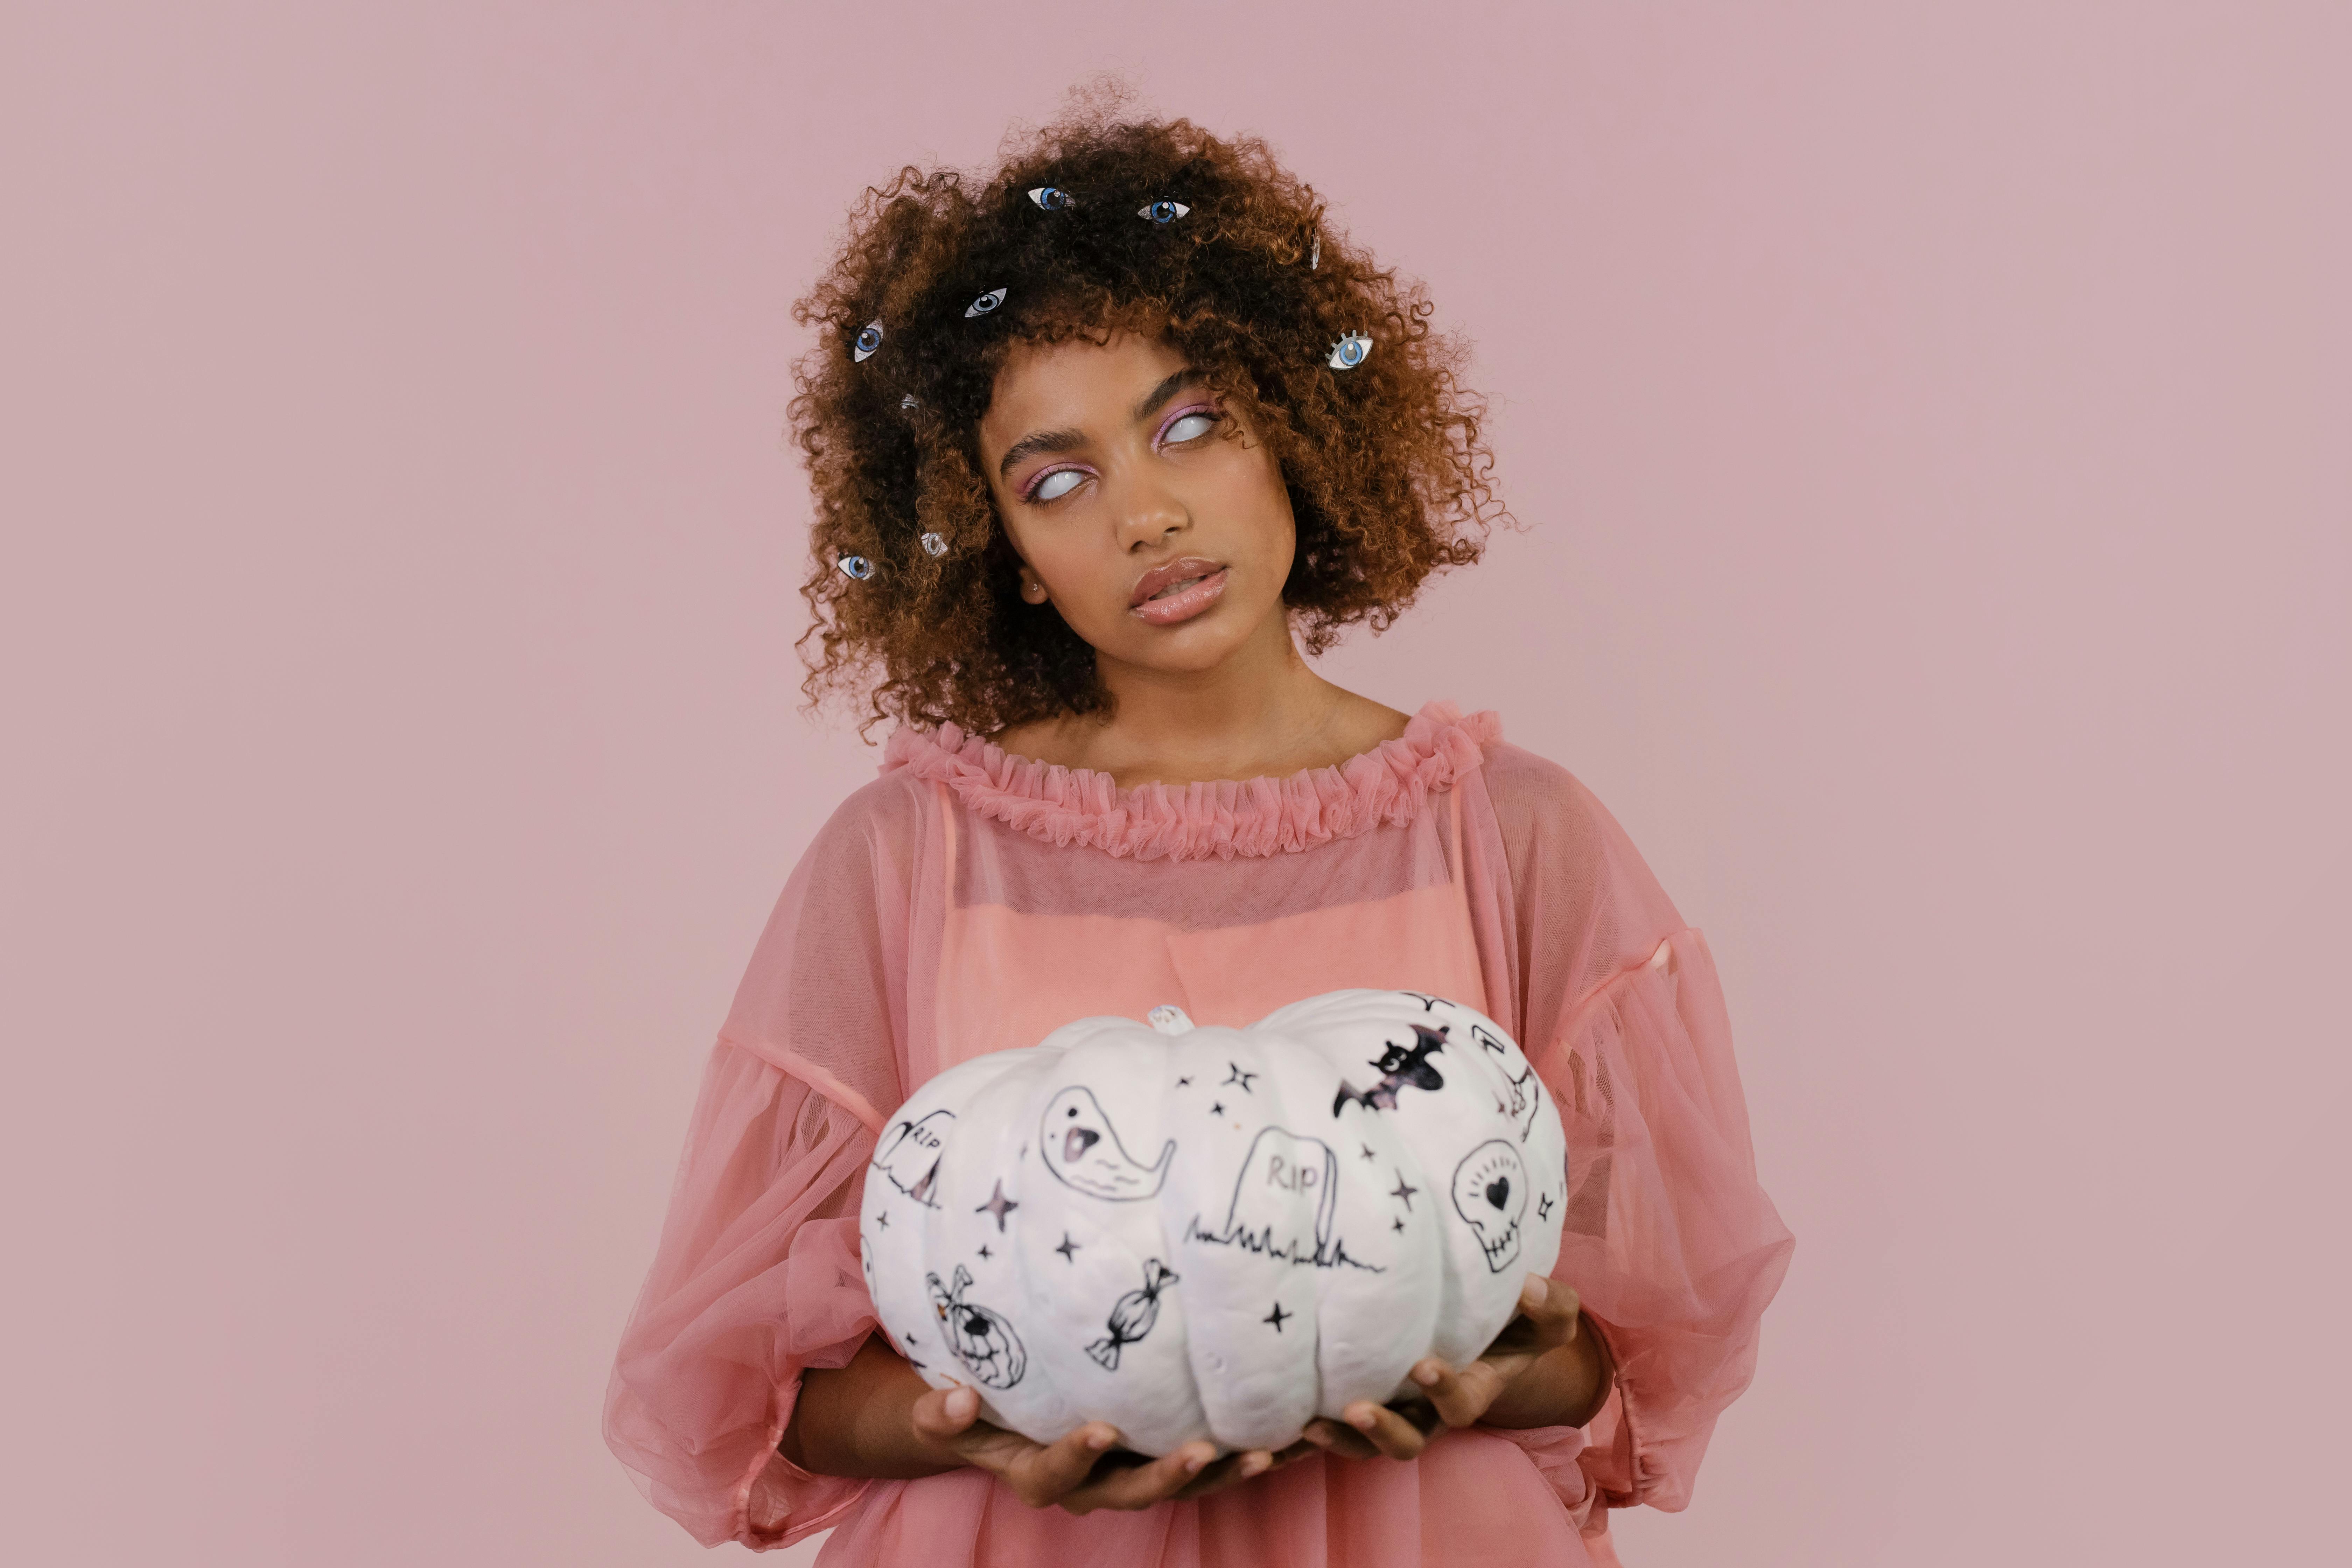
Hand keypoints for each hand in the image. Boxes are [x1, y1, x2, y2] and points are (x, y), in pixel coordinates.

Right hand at [911, 1384, 1311, 1512]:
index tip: (1099, 1427)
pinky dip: (1244, 1454)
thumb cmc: (971, 1412)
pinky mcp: (1159, 1456)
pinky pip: (1205, 1464)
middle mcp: (1089, 1485)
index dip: (1076, 1456)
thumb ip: (943, 1414)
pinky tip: (1290, 1436)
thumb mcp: (946, 1415)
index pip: (1056, 1476)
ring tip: (1268, 1452)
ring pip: (1180, 1486)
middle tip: (1205, 1449)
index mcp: (1038, 1475)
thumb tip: (956, 1399)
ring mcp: (1127, 1473)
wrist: (996, 1420)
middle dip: (1169, 1475)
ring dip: (1224, 1473)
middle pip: (1132, 1492)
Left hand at [1299, 1274, 1599, 1461]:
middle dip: (1381, 1430)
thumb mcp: (1546, 1314)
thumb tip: (1527, 1285)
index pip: (1459, 1404)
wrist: (1493, 1327)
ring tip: (1307, 1424)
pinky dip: (1300, 1432)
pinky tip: (1268, 1421)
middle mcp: (1429, 1411)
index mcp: (1471, 1390)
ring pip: (1362, 1444)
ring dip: (1336, 1438)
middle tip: (1356, 1409)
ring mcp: (1394, 1408)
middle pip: (1405, 1441)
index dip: (1443, 1390)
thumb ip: (1546, 1305)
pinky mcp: (1358, 1397)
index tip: (1424, 1365)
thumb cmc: (1520, 1318)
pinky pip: (1331, 1426)